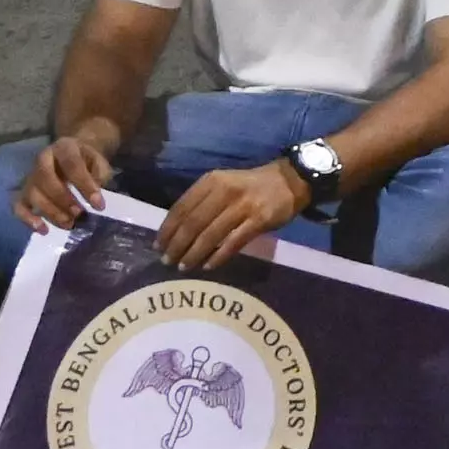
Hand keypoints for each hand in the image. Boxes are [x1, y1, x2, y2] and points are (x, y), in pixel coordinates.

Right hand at [12, 122, 118, 232]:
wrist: (72, 156)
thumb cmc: (87, 162)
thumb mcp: (99, 163)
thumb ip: (99, 176)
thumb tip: (94, 197)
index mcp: (64, 147)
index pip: (72, 164)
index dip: (85, 185)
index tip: (99, 205)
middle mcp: (43, 159)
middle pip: (45, 178)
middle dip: (64, 200)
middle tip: (80, 215)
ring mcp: (31, 176)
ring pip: (32, 194)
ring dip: (50, 212)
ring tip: (69, 224)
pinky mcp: (24, 192)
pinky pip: (19, 206)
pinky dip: (28, 220)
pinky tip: (43, 230)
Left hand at [157, 159, 307, 269]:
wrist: (290, 180)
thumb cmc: (250, 185)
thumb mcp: (223, 183)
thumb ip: (203, 201)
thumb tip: (178, 230)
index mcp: (211, 181)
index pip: (181, 207)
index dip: (167, 229)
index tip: (158, 245)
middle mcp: (224, 192)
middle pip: (193, 223)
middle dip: (177, 245)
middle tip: (167, 261)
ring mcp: (242, 206)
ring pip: (210, 235)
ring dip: (194, 253)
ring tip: (184, 267)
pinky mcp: (258, 220)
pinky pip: (233, 242)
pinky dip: (218, 256)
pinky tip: (208, 266)